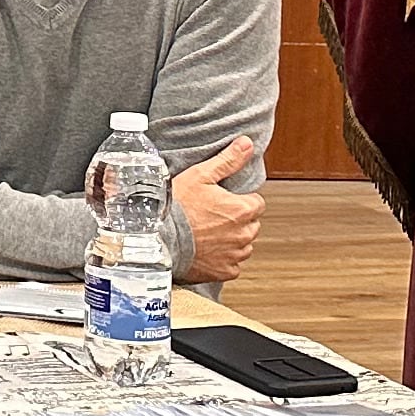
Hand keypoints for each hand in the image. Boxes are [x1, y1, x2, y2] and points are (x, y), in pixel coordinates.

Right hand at [172, 137, 265, 286]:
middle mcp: (244, 233)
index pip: (256, 203)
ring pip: (243, 245)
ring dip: (231, 240)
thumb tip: (247, 143)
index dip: (239, 200)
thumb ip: (228, 160)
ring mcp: (235, 254)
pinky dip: (223, 259)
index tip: (221, 201)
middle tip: (211, 216)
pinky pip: (232, 265)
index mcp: (242, 209)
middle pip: (251, 224)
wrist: (158, 238)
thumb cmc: (177, 207)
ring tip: (207, 233)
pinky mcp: (225, 271)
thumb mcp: (201, 175)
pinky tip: (206, 250)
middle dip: (237, 220)